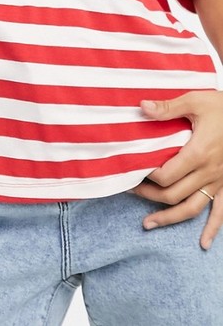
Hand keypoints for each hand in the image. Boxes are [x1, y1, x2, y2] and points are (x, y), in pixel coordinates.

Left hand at [130, 90, 222, 248]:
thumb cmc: (222, 108)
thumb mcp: (194, 101)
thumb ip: (168, 108)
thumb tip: (141, 106)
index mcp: (197, 153)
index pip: (166, 175)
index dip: (147, 175)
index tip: (134, 168)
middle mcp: (208, 172)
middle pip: (174, 194)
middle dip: (149, 195)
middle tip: (131, 190)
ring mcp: (218, 181)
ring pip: (192, 208)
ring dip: (169, 217)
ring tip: (148, 224)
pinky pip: (220, 212)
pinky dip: (212, 229)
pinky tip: (204, 243)